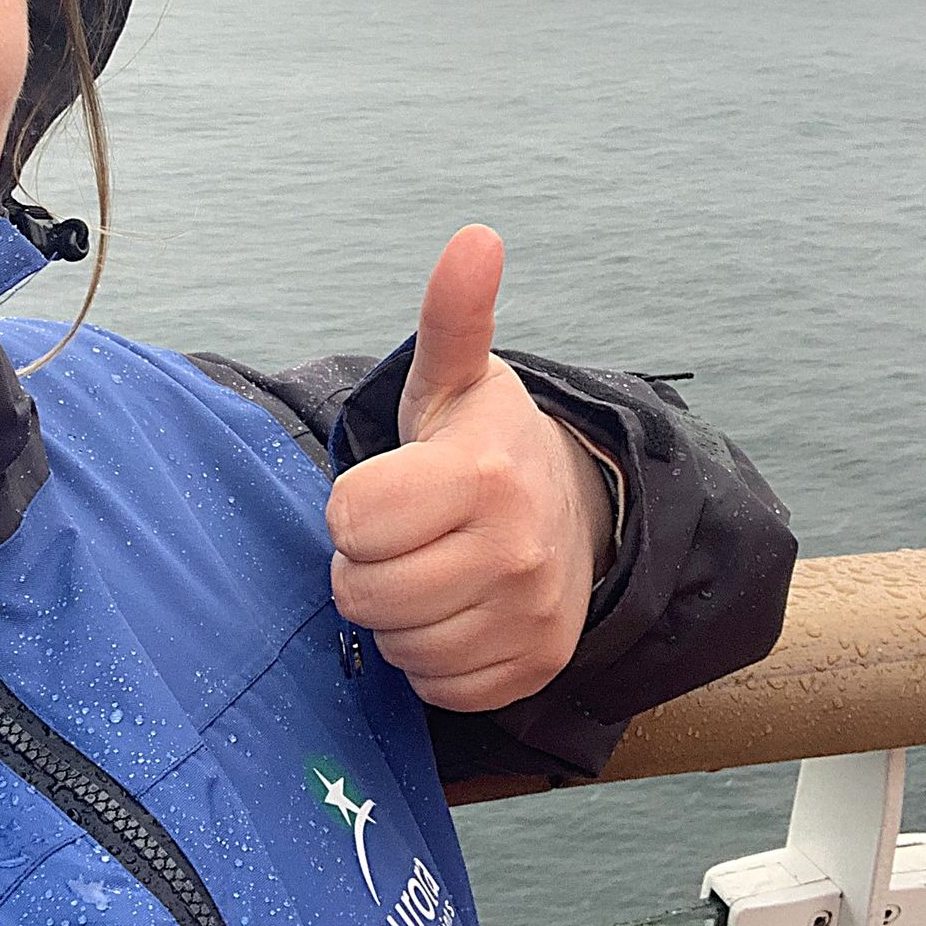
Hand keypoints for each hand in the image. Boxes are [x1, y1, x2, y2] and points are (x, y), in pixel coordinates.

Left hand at [326, 224, 617, 711]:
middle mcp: (517, 550)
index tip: (386, 492)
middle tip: (402, 536)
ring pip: (400, 646)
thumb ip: (452, 316)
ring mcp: (531, 615)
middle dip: (366, 566)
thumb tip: (475, 239)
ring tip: (430, 568)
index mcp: (483, 474)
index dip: (353, 509)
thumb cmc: (484, 442)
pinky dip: (434, 659)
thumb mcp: (457, 379)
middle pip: (366, 593)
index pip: (352, 521)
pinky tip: (456, 610)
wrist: (574, 510)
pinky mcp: (535, 667)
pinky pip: (440, 687)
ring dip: (398, 615)